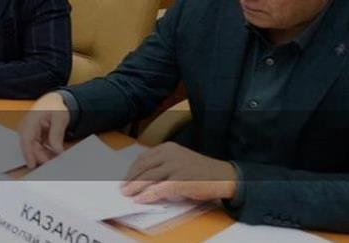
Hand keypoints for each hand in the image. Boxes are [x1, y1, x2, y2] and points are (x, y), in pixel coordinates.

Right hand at [18, 92, 70, 167]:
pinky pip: (38, 147)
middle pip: (30, 147)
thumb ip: (57, 134)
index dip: (28, 153)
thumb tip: (57, 150)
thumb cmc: (54, 105)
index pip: (26, 139)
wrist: (53, 101)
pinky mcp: (33, 136)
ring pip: (34, 149)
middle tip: (53, 161)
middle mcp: (26, 127)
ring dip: (44, 154)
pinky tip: (54, 153)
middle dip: (40, 156)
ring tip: (56, 156)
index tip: (31, 165)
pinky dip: (45, 151)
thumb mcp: (59, 117)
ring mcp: (29, 132)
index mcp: (30, 120)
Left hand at [121, 142, 236, 202]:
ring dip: (135, 187)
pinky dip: (148, 195)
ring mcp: (176, 166)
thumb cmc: (202, 171)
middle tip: (123, 188)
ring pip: (149, 176)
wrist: (225, 176)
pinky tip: (141, 199)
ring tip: (128, 194)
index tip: (126, 178)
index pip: (143, 158)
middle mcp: (170, 154)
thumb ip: (163, 165)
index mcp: (168, 148)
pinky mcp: (181, 179)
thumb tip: (144, 178)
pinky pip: (159, 188)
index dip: (132, 169)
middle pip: (143, 166)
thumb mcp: (180, 161)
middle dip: (131, 179)